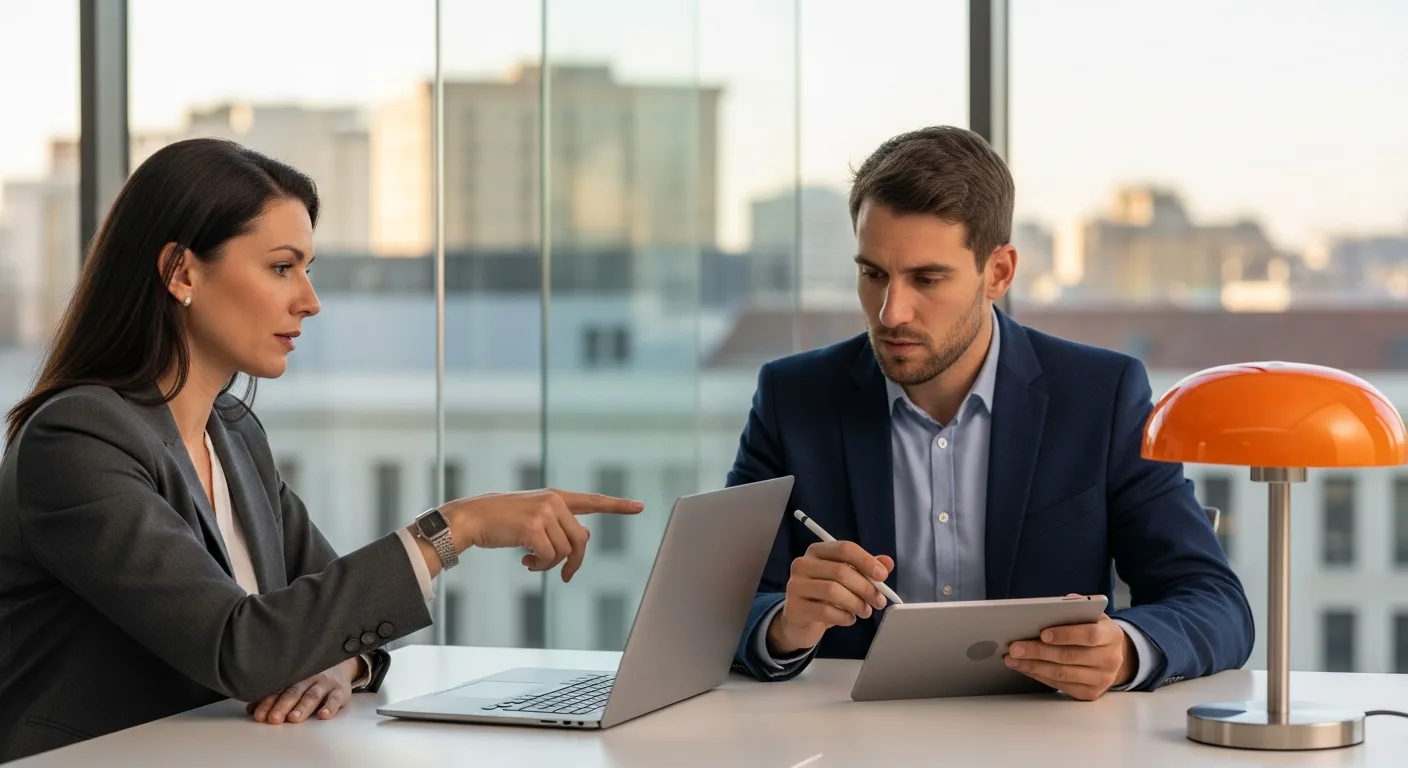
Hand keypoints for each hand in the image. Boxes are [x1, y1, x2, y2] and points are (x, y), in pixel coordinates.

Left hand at [246, 658, 359, 724]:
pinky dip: (330, 707)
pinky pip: (335, 698)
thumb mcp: (294, 682)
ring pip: (312, 695)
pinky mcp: (341, 691)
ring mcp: (325, 684)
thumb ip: (273, 695)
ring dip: (303, 707)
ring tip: (294, 718)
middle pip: (294, 692)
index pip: (278, 690)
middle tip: (274, 718)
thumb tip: (251, 709)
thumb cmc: (312, 677)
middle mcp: (309, 678)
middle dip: (282, 706)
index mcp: (294, 676)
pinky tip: (323, 715)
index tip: (259, 715)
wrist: (342, 664)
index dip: (267, 702)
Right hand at [443, 489, 643, 581]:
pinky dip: (540, 566)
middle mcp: (554, 501)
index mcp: (556, 497)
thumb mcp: (534, 518)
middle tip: (563, 575)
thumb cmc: (501, 521)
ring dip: (549, 565)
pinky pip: (549, 557)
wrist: (471, 518)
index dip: (617, 505)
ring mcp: (544, 512)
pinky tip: (525, 562)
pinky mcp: (533, 526)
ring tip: (531, 562)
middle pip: (581, 540)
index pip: (593, 501)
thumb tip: (586, 535)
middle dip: (573, 562)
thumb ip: (560, 524)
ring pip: (564, 551)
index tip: (639, 506)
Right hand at [766, 541, 894, 654]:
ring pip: (833, 591)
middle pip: (840, 571)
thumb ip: (865, 570)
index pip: (844, 548)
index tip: (883, 576)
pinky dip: (844, 617)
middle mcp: (803, 564)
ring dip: (856, 604)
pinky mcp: (794, 607)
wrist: (800, 621)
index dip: (866, 561)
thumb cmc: (825, 596)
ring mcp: (795, 585)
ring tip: (866, 612)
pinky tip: (849, 619)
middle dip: (865, 588)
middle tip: (879, 601)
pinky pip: (825, 611)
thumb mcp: (847, 580)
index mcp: (817, 551)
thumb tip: (888, 562)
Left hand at [1004, 607, 1135, 700]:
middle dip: (1038, 651)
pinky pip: (1060, 685)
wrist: (1113, 657)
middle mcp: (1110, 659)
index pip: (1090, 635)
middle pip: (1070, 656)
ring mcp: (1101, 679)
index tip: (1042, 634)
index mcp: (1112, 635)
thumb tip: (1063, 602)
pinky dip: (1039, 676)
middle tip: (1015, 647)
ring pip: (1062, 674)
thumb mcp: (1092, 616)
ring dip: (1033, 666)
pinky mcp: (1090, 693)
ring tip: (1013, 659)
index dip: (1066, 634)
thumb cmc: (1095, 631)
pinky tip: (1025, 668)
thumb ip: (1078, 608)